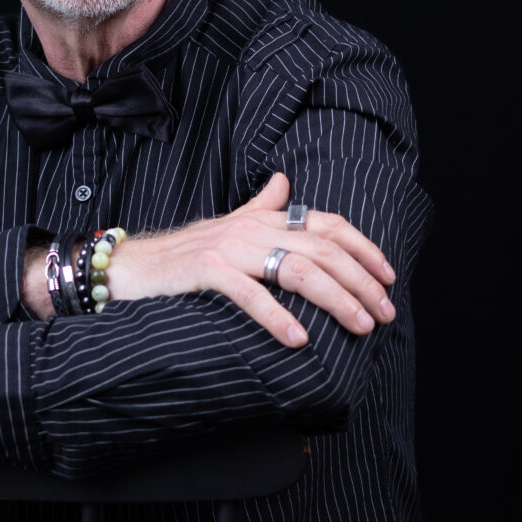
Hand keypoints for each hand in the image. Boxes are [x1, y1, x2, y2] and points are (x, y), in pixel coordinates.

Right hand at [106, 173, 395, 347]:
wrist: (132, 264)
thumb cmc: (183, 252)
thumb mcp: (228, 224)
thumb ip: (261, 206)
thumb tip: (285, 182)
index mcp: (263, 218)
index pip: (327, 224)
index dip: (363, 248)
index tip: (389, 276)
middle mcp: (252, 227)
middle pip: (322, 249)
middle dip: (361, 281)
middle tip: (385, 313)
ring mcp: (229, 247)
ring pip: (297, 269)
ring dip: (336, 299)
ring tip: (360, 325)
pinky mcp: (207, 269)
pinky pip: (251, 293)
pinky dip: (278, 316)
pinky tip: (300, 339)